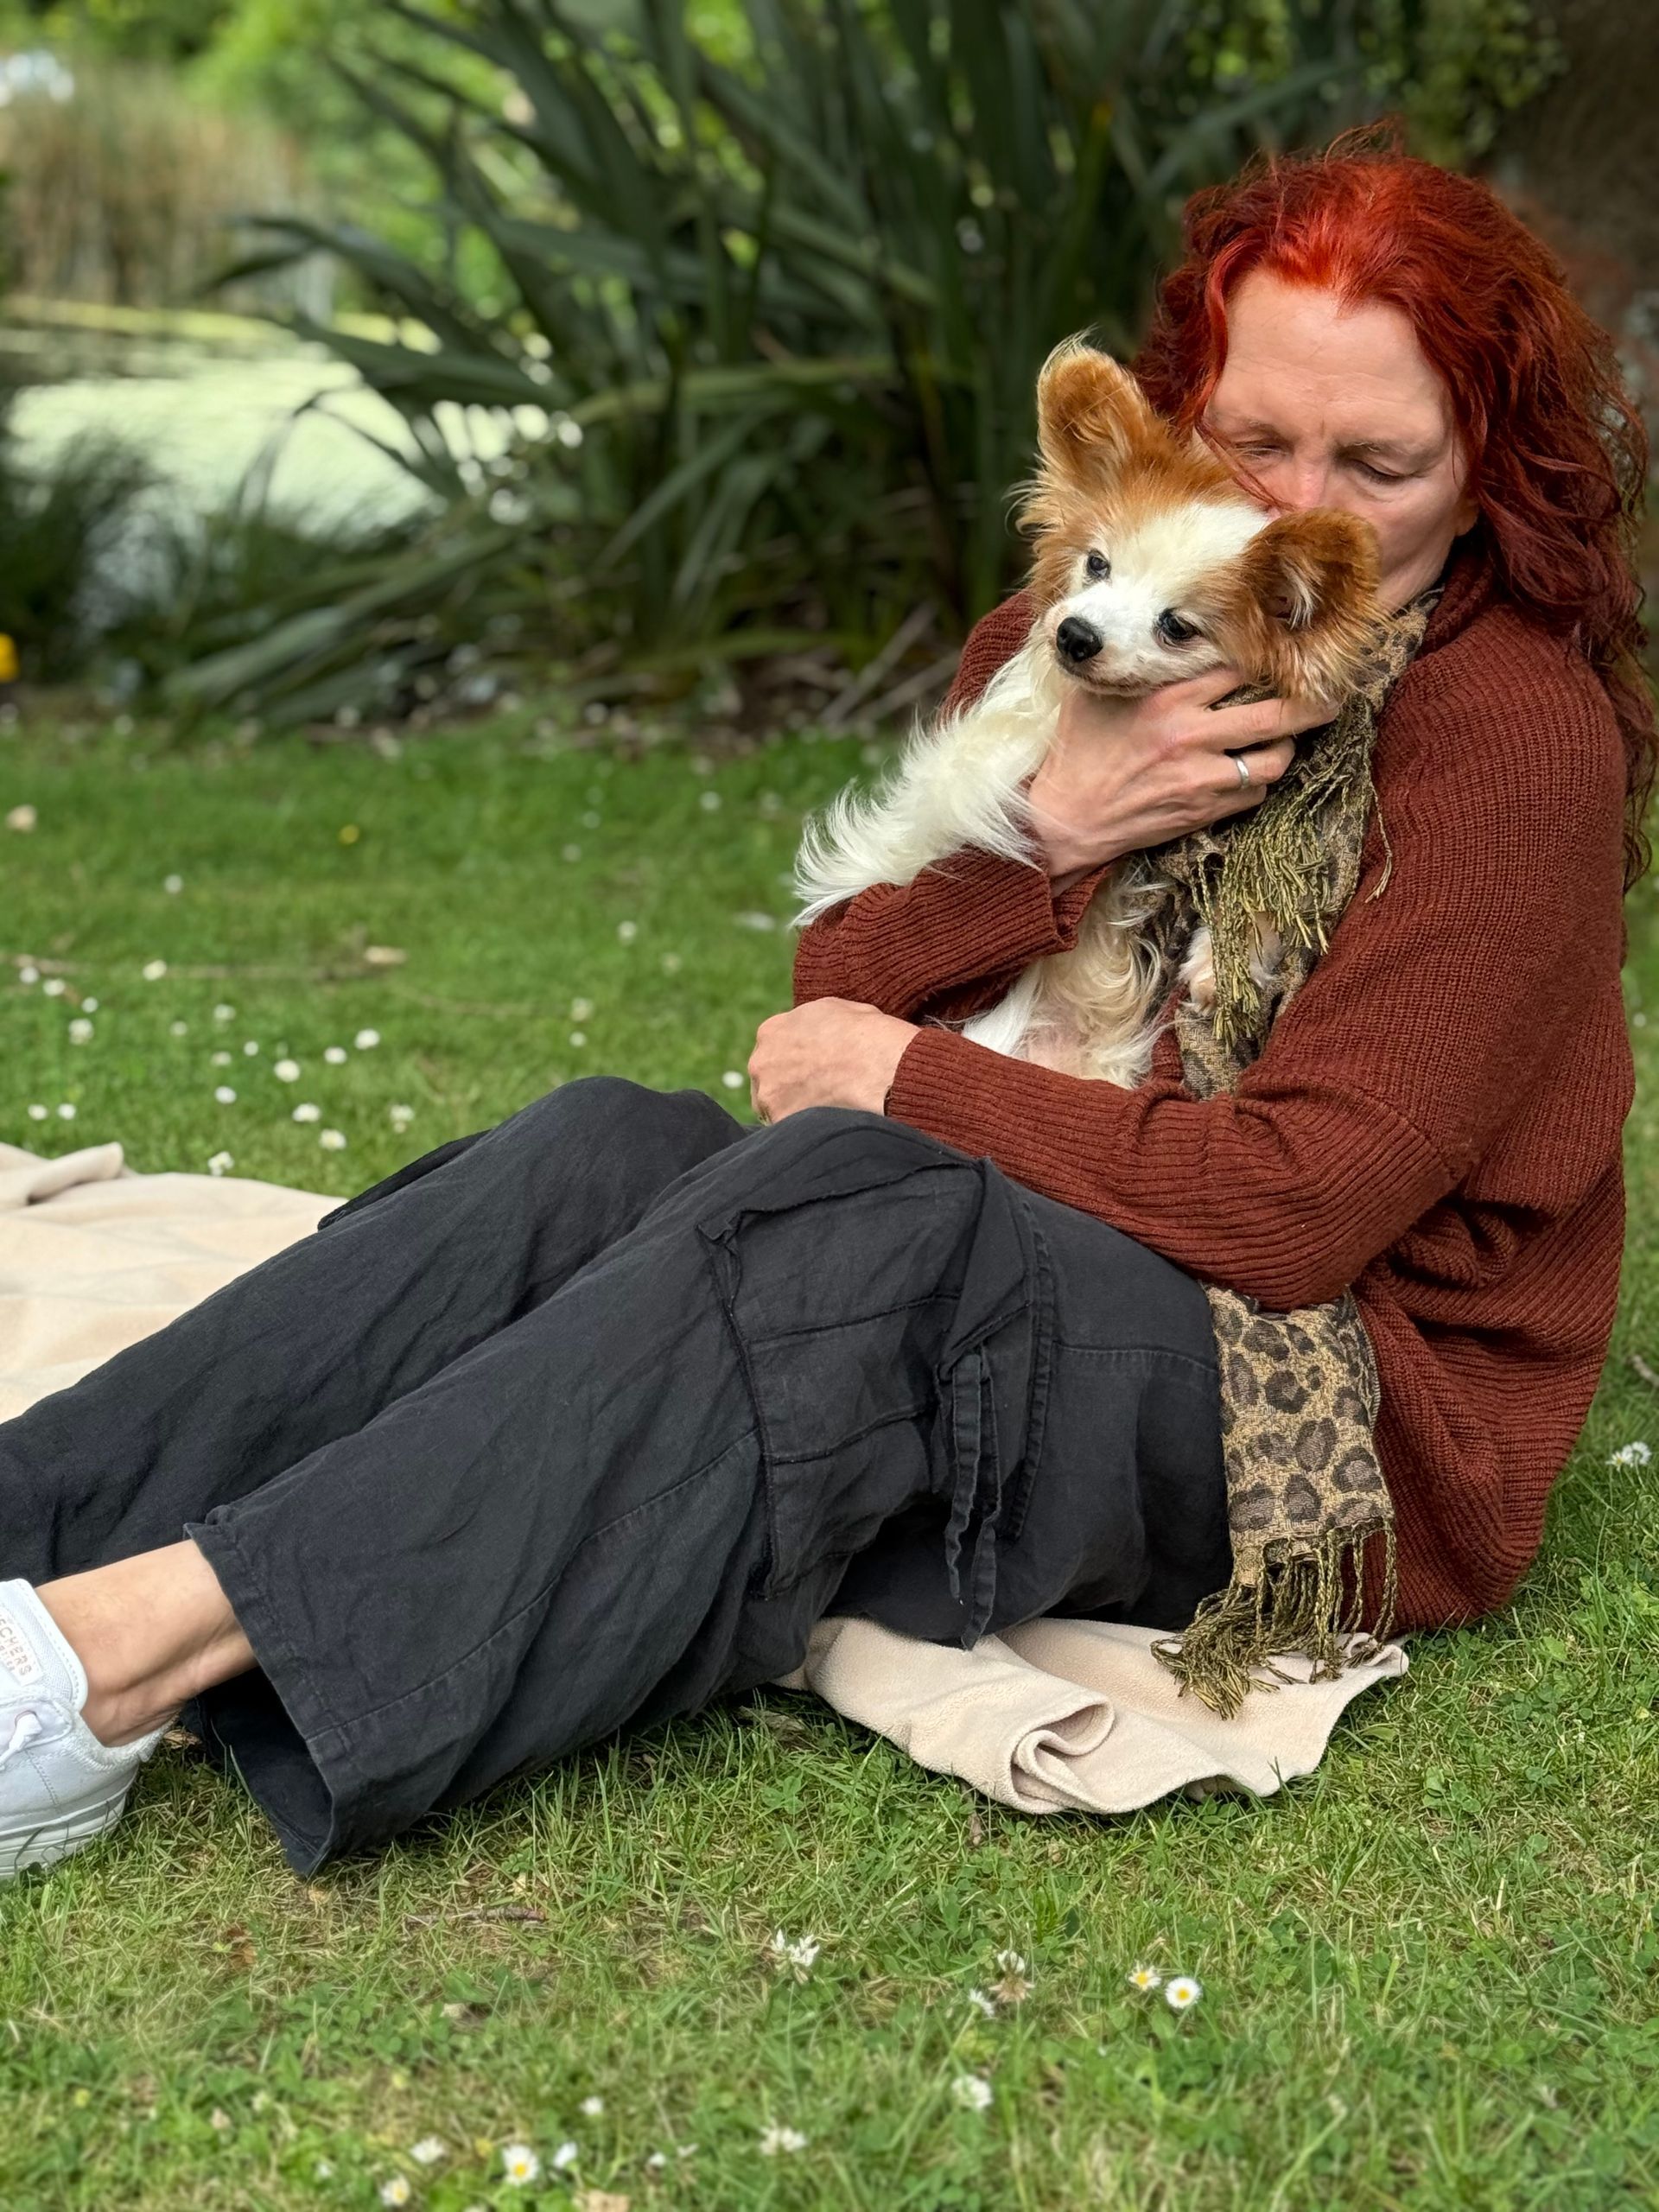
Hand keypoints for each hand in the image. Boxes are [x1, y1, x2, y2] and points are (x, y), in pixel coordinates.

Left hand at [748, 999, 917, 1122]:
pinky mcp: (781, 1121)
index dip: (794, 1061)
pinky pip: (788, 1129)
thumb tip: (815, 1032)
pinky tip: (828, 1124)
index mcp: (772, 1031)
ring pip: (774, 1106)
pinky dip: (804, 1130)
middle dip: (788, 1086)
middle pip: (768, 1079)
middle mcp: (761, 1062)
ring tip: (826, 1109)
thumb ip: (812, 1023)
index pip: (773, 1050)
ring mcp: (768, 1094)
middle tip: (818, 1092)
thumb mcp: (837, 1010)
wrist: (882, 1067)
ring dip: (793, 1108)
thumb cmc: (868, 1036)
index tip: (811, 1070)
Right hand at [1027, 669, 1333, 882]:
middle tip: (1334, 696)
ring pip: (1275, 758)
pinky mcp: (1203, 811)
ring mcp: (1200, 776)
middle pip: (1276, 712)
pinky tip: (1247, 774)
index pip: (1239, 666)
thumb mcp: (1093, 694)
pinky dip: (1257, 784)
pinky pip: (1253, 794)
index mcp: (1166, 696)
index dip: (1271, 657)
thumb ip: (1127, 663)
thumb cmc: (1076, 752)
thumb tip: (1140, 626)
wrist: (1065, 820)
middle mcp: (1190, 733)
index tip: (1291, 650)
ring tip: (1285, 739)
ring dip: (1287, 748)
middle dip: (1314, 704)